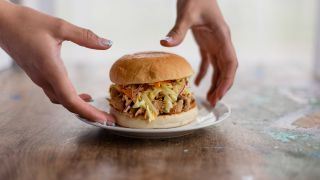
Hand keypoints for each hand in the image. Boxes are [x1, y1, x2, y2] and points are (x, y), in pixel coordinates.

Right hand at [0, 1, 114, 123]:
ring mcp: (39, 78)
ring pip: (61, 100)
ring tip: (97, 110)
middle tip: (107, 119)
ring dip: (79, 107)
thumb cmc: (25, 22)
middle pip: (68, 104)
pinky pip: (55, 93)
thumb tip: (108, 44)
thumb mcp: (59, 26)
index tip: (104, 120)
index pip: (70, 99)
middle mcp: (43, 78)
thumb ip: (85, 36)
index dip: (88, 112)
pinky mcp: (38, 74)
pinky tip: (82, 95)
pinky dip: (71, 98)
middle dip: (89, 114)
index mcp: (50, 69)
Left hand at [161, 0, 237, 105]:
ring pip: (219, 67)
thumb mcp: (186, 13)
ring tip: (209, 98)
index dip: (227, 80)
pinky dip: (205, 73)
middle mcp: (222, 41)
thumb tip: (164, 44)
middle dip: (222, 86)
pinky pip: (208, 60)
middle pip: (227, 69)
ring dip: (216, 82)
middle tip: (213, 103)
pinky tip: (197, 83)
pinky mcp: (207, 41)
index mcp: (222, 36)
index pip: (230, 63)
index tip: (219, 95)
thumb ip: (177, 30)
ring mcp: (215, 42)